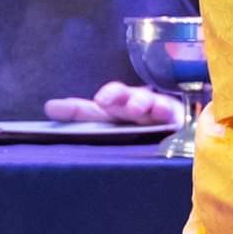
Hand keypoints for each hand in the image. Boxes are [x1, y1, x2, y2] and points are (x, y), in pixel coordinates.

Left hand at [44, 82, 185, 127]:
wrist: (180, 133)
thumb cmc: (143, 136)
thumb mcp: (114, 138)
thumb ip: (89, 129)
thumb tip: (51, 116)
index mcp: (113, 115)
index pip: (90, 111)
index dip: (74, 109)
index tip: (53, 109)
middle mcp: (132, 109)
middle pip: (119, 98)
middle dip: (112, 95)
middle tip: (103, 101)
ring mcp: (154, 111)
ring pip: (145, 101)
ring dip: (139, 102)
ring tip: (135, 109)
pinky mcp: (176, 118)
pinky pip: (170, 113)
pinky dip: (165, 111)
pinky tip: (161, 113)